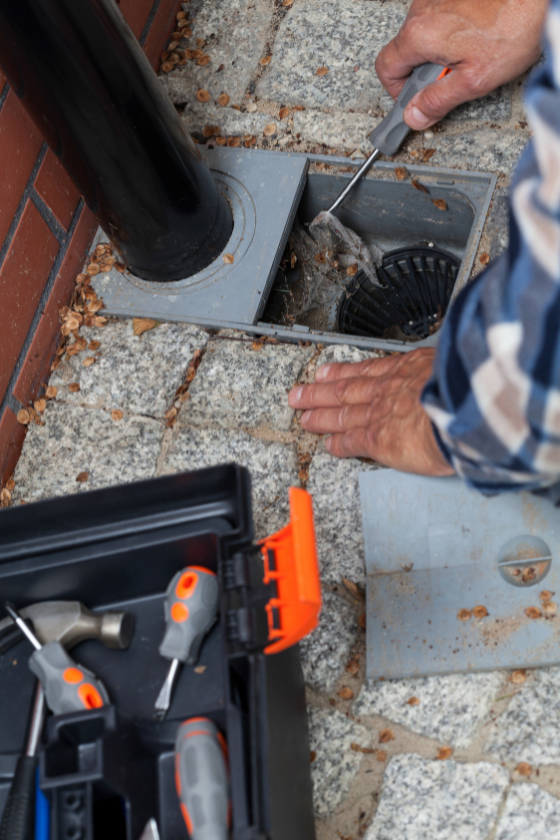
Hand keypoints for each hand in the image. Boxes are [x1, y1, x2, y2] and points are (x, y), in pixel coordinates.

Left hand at [288, 349, 453, 475]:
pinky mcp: (379, 439)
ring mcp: (381, 413)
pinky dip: (338, 444)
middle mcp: (389, 388)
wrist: (468, 407)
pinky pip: (352, 441)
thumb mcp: (459, 364)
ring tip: (303, 416)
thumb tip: (458, 366)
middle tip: (300, 393)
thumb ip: (448, 367)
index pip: (369, 370)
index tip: (328, 371)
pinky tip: (328, 445)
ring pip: (342, 413)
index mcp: (409, 368)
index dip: (344, 371)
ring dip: (320, 415)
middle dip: (320, 391)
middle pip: (345, 389)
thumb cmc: (473, 388)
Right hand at [376, 0, 545, 129]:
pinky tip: (477, 37)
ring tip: (471, 55)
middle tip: (451, 80)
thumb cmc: (514, 25)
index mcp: (420, 35)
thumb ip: (438, 101)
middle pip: (406, 51)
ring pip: (424, 34)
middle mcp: (422, 10)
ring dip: (440, 51)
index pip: (386, 69)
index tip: (413, 101)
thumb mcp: (474, 80)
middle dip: (424, 71)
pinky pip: (441, 18)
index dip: (397, 91)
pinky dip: (452, 32)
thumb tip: (415, 116)